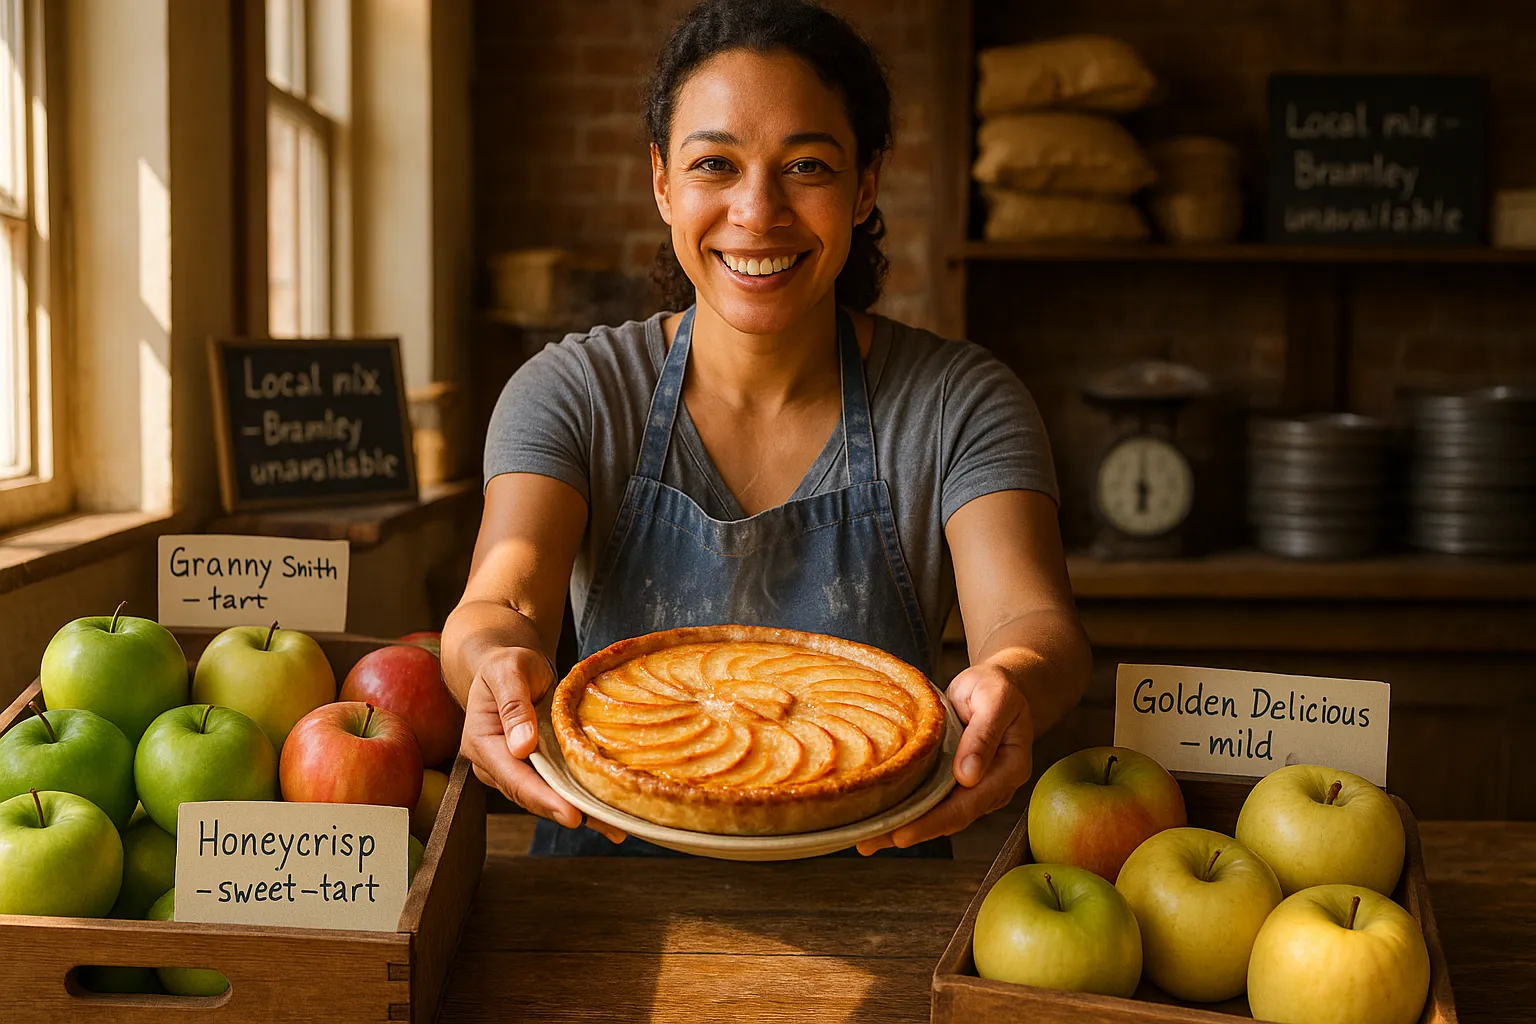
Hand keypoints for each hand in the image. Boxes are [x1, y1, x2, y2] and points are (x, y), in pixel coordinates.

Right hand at [460, 646, 626, 843]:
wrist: (509, 665)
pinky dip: (579, 798)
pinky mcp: (533, 768)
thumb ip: (513, 705)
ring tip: (615, 825)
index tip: (571, 814)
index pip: (514, 778)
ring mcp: (514, 769)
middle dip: (565, 811)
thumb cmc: (507, 663)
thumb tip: (522, 747)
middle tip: (603, 823)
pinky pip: (554, 786)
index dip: (543, 798)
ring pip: (544, 797)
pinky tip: (606, 810)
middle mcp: (495, 764)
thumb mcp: (508, 672)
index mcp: (481, 743)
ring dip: (578, 811)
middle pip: (530, 795)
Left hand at [856, 661, 1032, 854]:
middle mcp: (993, 786)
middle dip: (911, 832)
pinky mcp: (956, 782)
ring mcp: (974, 787)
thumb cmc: (996, 687)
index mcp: (1009, 769)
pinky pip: (932, 800)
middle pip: (950, 819)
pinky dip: (908, 809)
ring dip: (904, 826)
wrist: (997, 685)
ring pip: (938, 814)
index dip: (934, 821)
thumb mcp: (994, 699)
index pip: (968, 804)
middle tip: (869, 843)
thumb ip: (984, 734)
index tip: (902, 833)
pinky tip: (881, 817)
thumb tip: (967, 776)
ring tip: (866, 840)